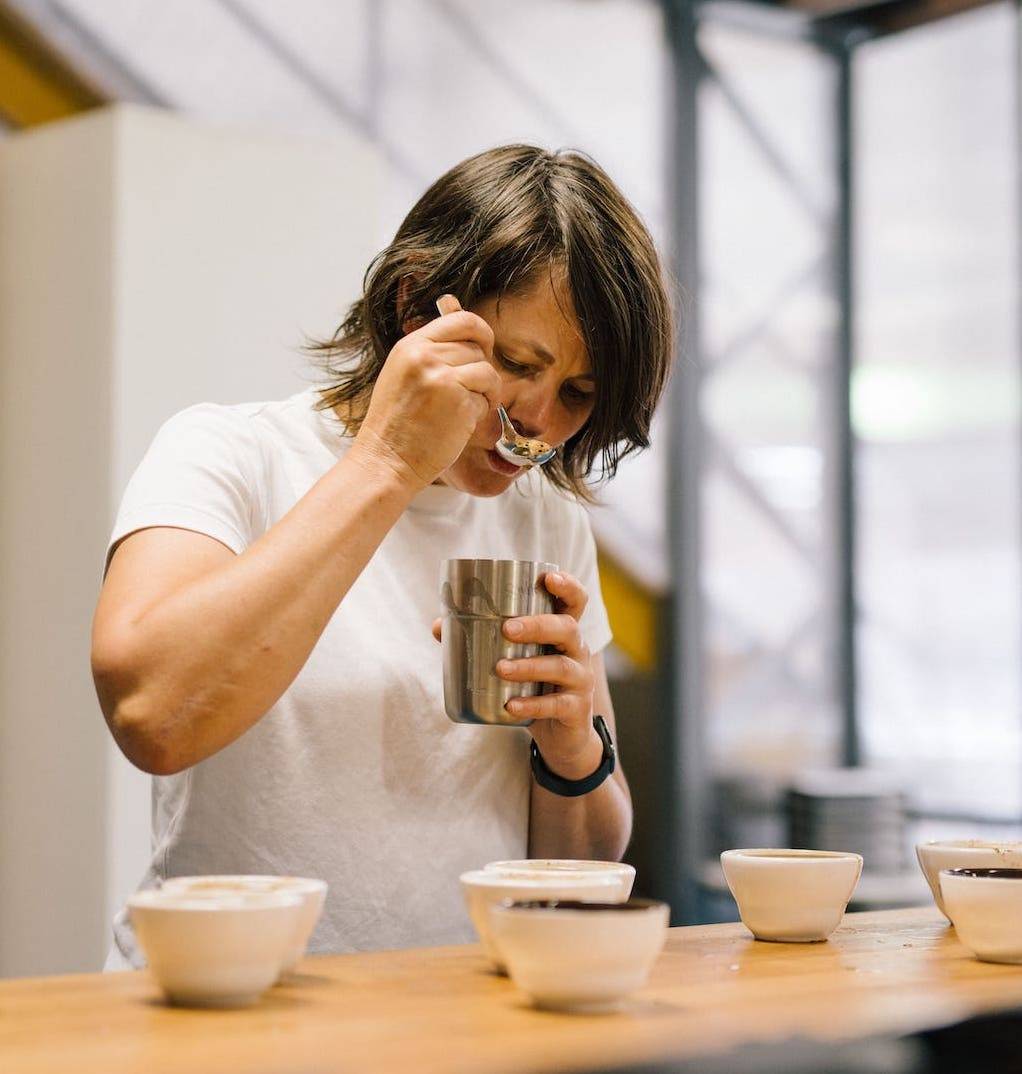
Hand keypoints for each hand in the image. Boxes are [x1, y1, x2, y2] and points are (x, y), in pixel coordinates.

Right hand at [353, 294, 501, 489]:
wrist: (386, 460)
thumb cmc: (396, 424)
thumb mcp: (404, 374)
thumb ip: (431, 353)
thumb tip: (471, 338)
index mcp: (410, 346)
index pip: (461, 320)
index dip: (481, 333)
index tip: (484, 349)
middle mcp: (425, 357)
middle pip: (477, 349)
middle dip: (480, 371)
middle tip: (468, 393)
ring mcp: (442, 379)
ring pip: (488, 372)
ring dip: (486, 392)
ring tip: (466, 409)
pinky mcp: (459, 403)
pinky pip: (486, 399)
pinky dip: (479, 413)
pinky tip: (458, 424)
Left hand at [498, 572, 600, 778]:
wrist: (561, 734)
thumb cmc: (534, 685)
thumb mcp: (516, 659)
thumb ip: (482, 640)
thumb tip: (438, 626)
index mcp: (563, 632)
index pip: (575, 601)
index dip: (567, 585)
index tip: (548, 578)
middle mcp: (577, 650)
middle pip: (567, 627)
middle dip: (537, 625)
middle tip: (507, 629)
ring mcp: (580, 680)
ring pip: (560, 666)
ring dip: (529, 666)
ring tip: (500, 668)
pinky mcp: (576, 709)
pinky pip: (556, 704)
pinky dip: (532, 704)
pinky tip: (511, 705)